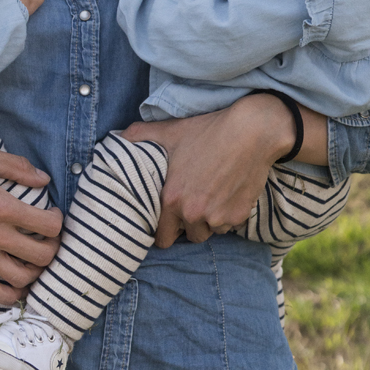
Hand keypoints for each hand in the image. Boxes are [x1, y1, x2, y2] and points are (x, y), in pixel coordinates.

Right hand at [0, 146, 61, 302]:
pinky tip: (16, 284)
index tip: (53, 213)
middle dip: (53, 248)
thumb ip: (16, 166)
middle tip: (49, 237)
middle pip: (41, 256)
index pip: (47, 226)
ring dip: (36, 271)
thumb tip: (43, 180)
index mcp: (0, 208)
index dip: (58, 221)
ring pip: (21, 278)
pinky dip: (9, 294)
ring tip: (35, 257)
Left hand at [122, 93, 307, 246]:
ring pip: (210, 231)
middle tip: (191, 204)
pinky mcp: (239, 216)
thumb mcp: (171, 131)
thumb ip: (140, 135)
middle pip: (188, 236)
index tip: (168, 221)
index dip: (164, 231)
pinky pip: (229, 225)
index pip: (162, 238)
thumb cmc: (207, 131)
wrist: (250, 132)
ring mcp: (218, 217)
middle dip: (188, 225)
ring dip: (209, 221)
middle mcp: (193, 214)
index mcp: (172, 199)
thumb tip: (119, 137)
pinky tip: (227, 192)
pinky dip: (227, 215)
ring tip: (210, 196)